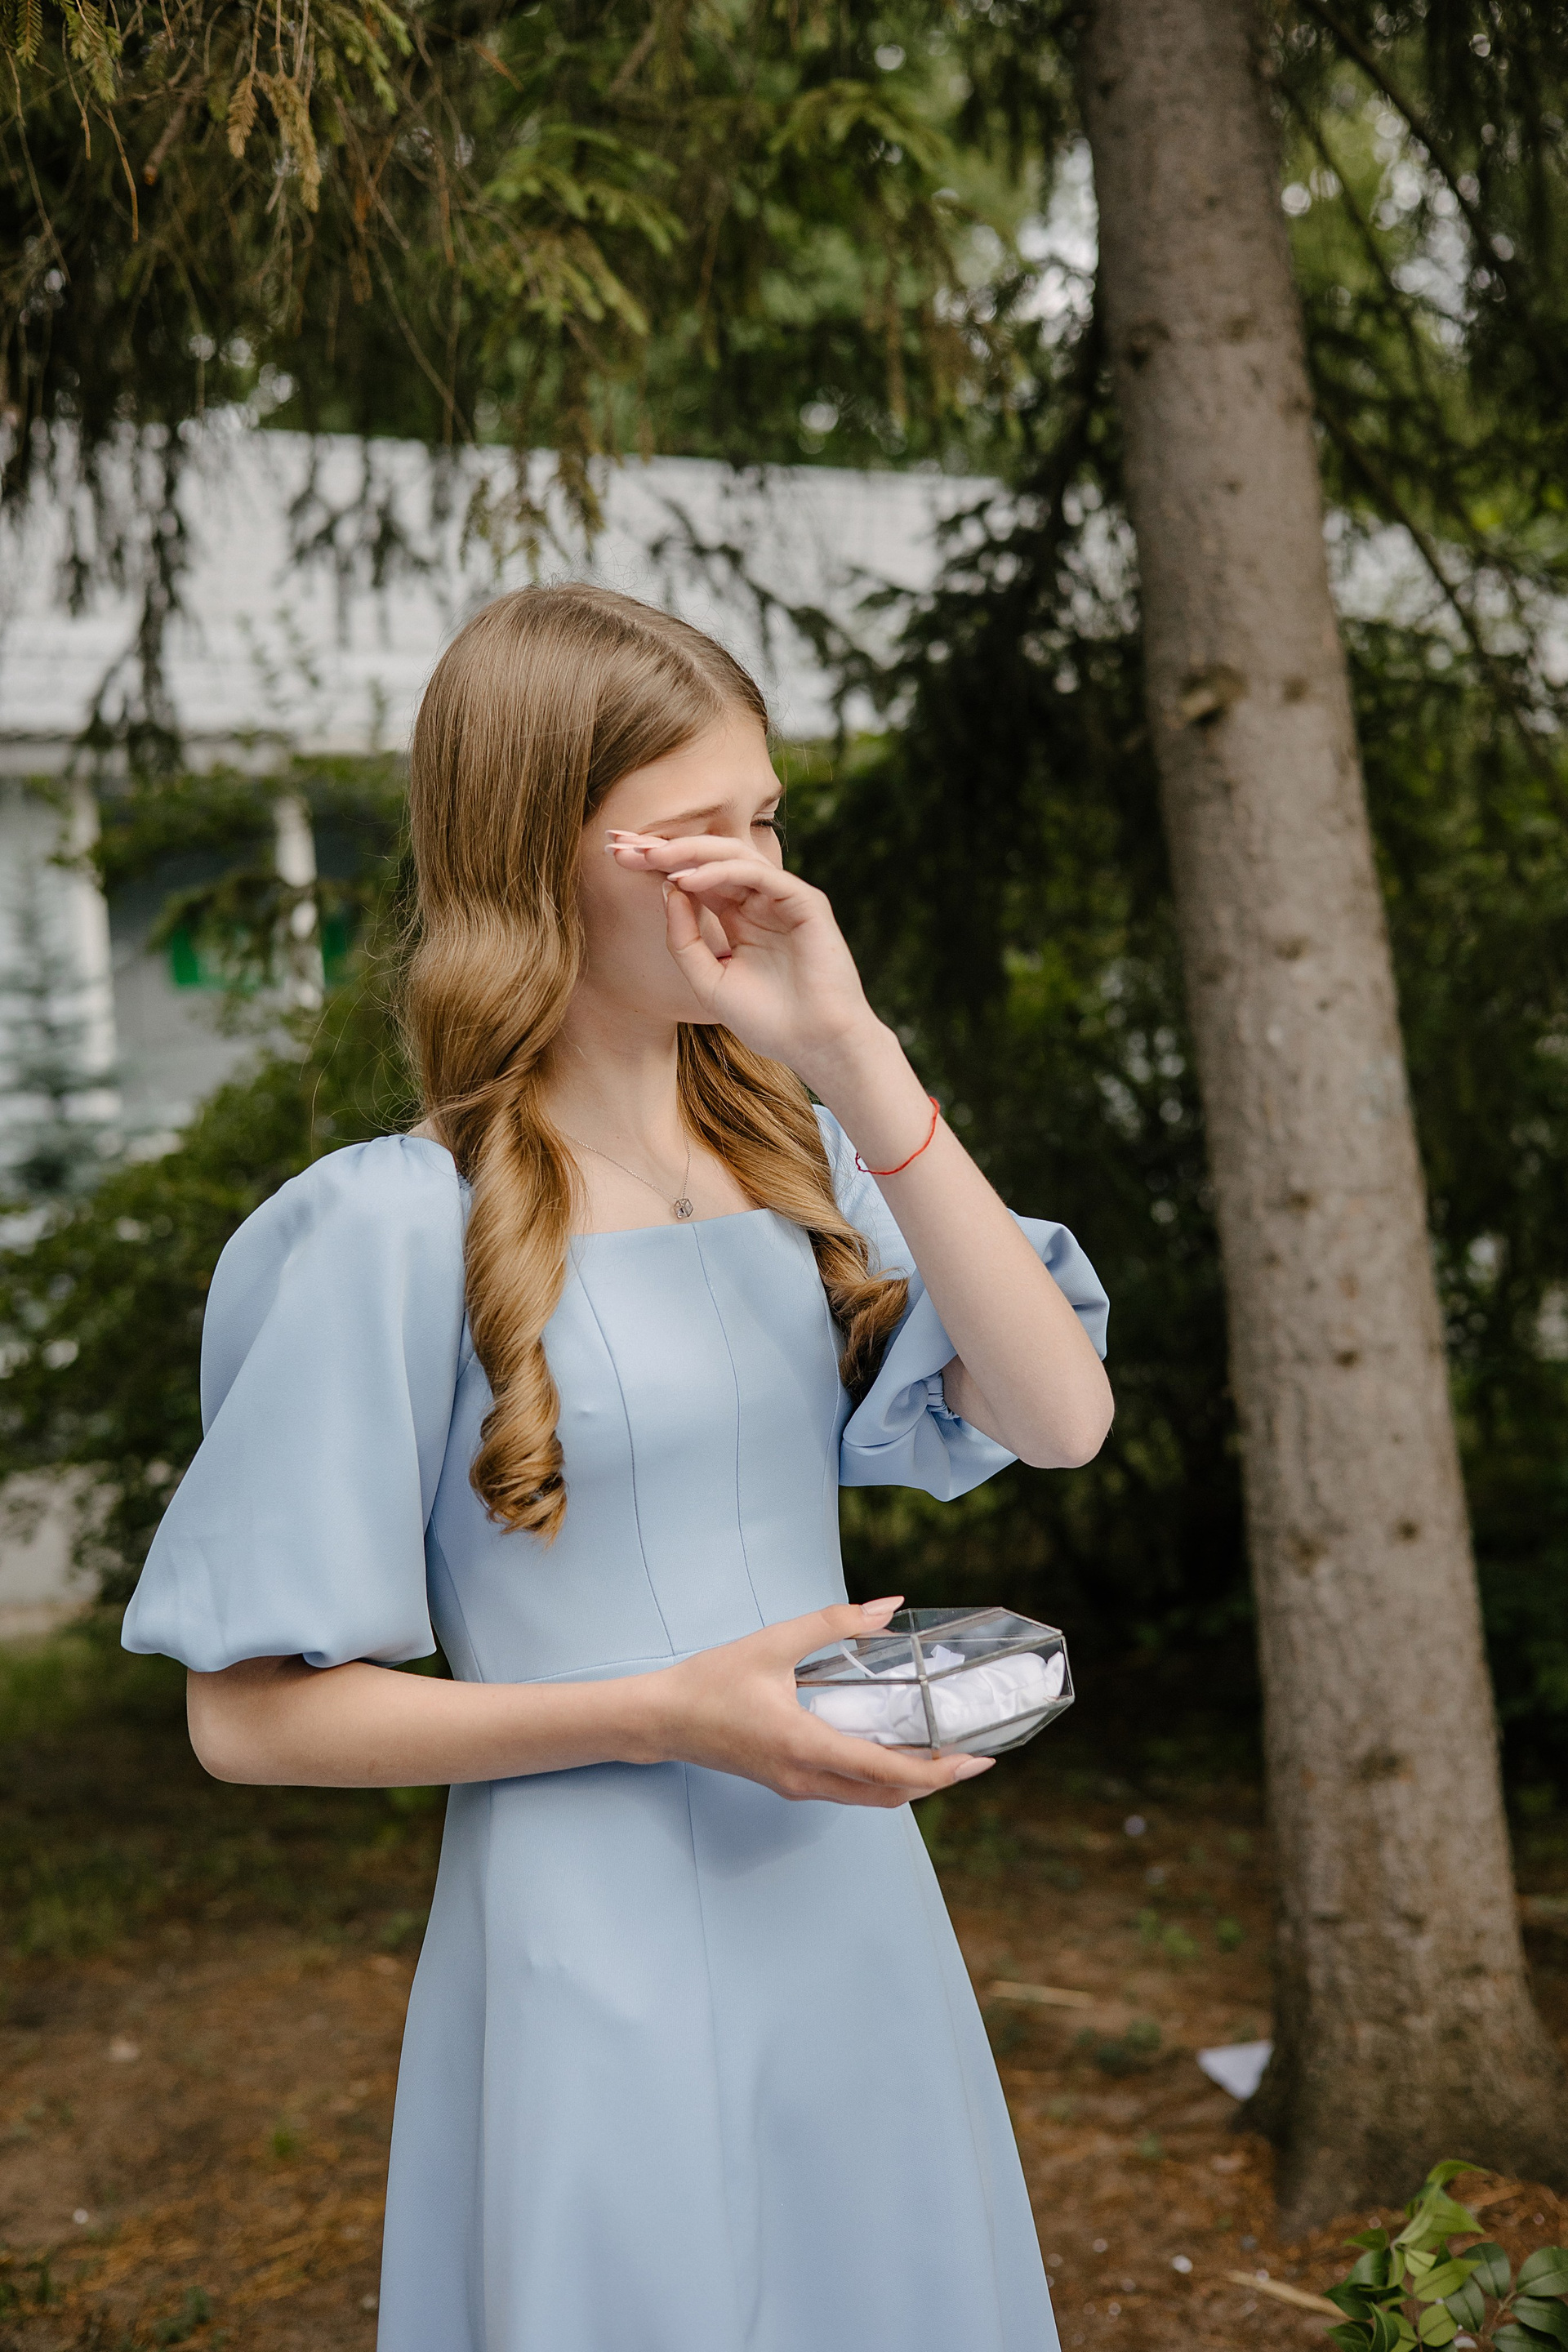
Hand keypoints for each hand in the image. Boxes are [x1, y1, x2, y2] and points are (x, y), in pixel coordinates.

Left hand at [606, 830, 883, 1086]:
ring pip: (732, 855)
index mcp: (737, 916)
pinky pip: (759, 874)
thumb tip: (666, 890)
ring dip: (687, 853)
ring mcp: (782, 897)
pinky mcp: (804, 901)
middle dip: (663, 849)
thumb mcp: (708, 980)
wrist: (814, 1044)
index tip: (614, 854)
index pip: (692, 877)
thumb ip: (684, 939)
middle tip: (622, 843)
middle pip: (706, 858)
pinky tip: (687, 880)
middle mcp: (758, 900)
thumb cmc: (767, 1020)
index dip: (655, 864)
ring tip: (650, 857)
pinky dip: (721, 872)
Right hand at [635, 1597, 996, 1806]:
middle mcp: (806, 1777)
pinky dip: (882, 1780)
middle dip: (936, 1782)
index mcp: (805, 1745)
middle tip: (974, 1760)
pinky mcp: (789, 1782)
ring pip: (869, 1799)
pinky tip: (896, 1755)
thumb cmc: (712, 1681)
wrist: (662, 1719)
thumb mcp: (774, 1642)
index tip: (975, 1762)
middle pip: (887, 1796)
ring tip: (944, 1758)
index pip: (887, 1772)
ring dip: (910, 1783)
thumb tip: (889, 1607)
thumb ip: (834, 1622)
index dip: (938, 1771)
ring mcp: (797, 1786)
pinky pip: (849, 1791)